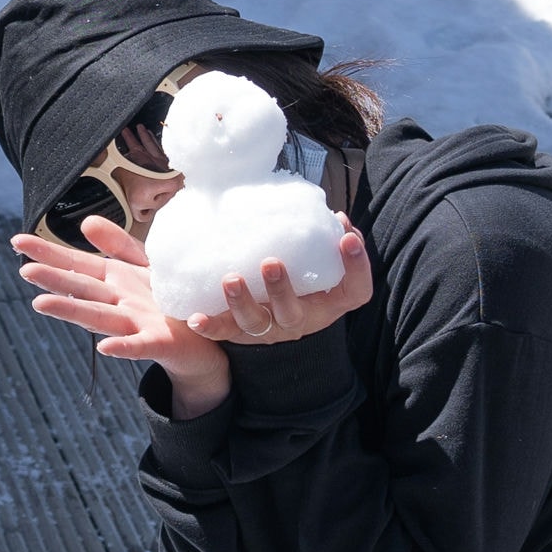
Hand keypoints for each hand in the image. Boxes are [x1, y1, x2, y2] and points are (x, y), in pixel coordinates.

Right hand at [13, 216, 232, 417]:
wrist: (203, 341)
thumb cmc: (169, 301)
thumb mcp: (146, 265)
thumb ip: (119, 245)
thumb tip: (85, 223)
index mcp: (114, 281)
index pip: (75, 264)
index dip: (48, 253)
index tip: (18, 241)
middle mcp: (117, 303)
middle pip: (80, 289)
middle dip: (53, 280)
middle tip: (24, 270)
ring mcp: (133, 325)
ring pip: (98, 316)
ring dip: (71, 311)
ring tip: (41, 304)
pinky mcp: (156, 344)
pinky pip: (138, 346)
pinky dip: (122, 348)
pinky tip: (104, 347)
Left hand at [189, 219, 371, 345]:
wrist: (283, 319)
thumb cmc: (310, 283)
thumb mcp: (328, 268)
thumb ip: (332, 244)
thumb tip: (337, 219)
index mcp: (328, 304)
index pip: (356, 291)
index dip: (357, 267)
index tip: (348, 239)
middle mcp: (300, 320)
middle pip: (293, 312)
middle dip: (281, 289)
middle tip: (270, 263)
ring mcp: (270, 329)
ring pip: (256, 323)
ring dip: (242, 303)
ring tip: (231, 280)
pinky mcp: (241, 332)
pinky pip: (225, 331)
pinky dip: (210, 326)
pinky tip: (195, 318)